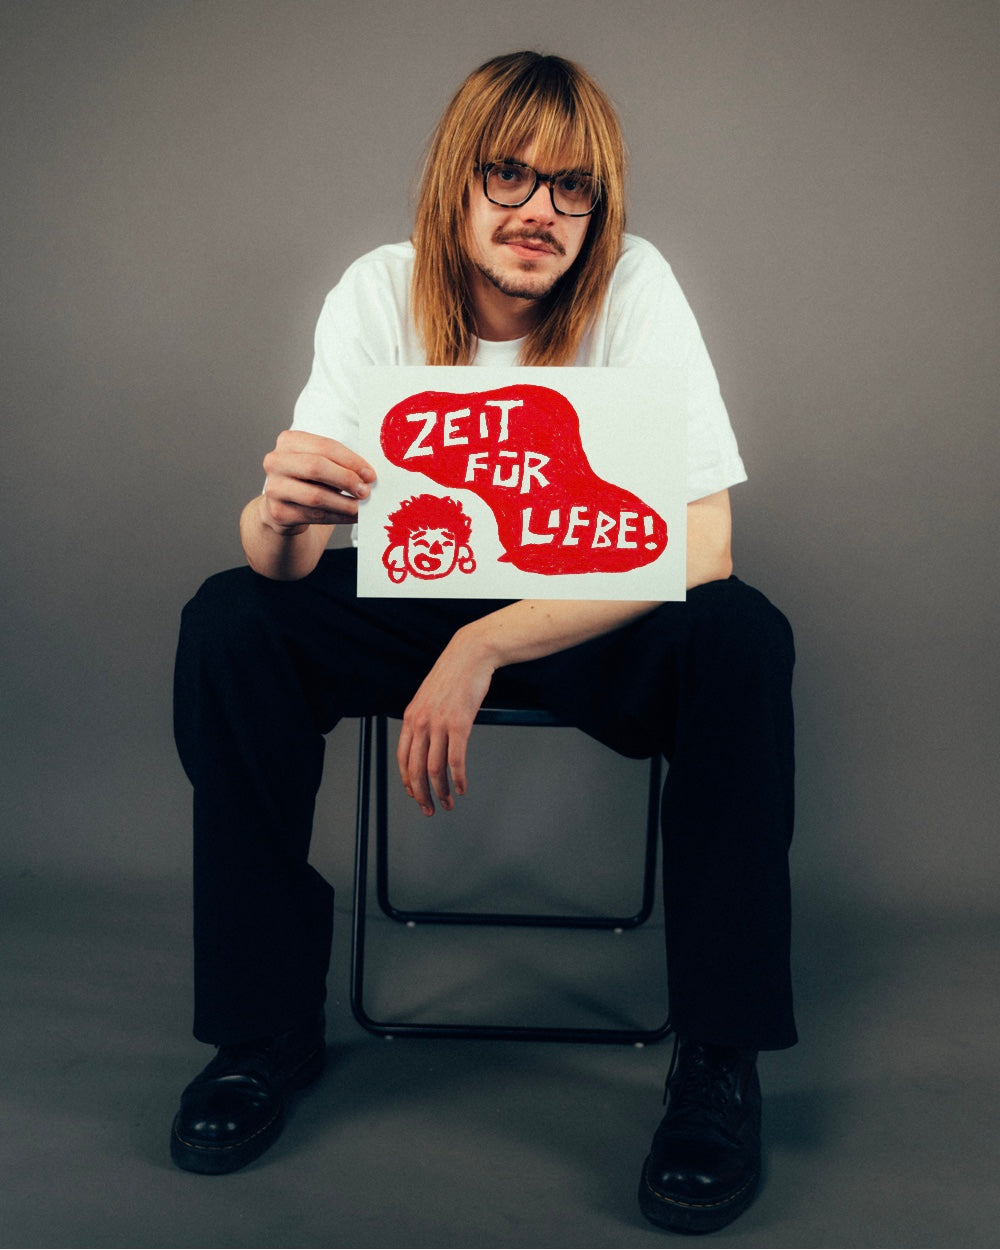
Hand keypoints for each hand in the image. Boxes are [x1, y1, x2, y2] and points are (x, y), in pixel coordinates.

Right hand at [261, 429, 375, 532]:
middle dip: (346, 479)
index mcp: (289, 441)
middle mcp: (276, 461)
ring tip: (361, 507)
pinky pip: (314, 516)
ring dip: (344, 503)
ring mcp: (274, 488)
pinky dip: (338, 517)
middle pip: (316, 467)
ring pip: (315, 495)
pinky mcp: (278, 512)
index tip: (370, 474)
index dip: (350, 460)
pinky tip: (351, 517)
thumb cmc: (309, 479)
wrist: (285, 505)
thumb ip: (340, 463)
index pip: (325, 446)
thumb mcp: (322, 463)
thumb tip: (368, 476)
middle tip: (366, 491)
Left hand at [397, 630, 495, 815]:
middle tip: (429, 809)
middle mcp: (421, 722)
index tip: (415, 795)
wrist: (470, 654)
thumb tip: (428, 740)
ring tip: (448, 803)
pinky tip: (462, 788)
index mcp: (411, 717)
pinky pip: (455, 760)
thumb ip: (425, 718)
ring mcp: (439, 724)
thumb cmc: (454, 674)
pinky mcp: (459, 724)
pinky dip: (458, 778)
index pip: (402, 758)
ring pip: (435, 769)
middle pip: (415, 769)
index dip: (407, 781)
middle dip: (421, 795)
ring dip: (441, 791)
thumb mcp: (429, 697)